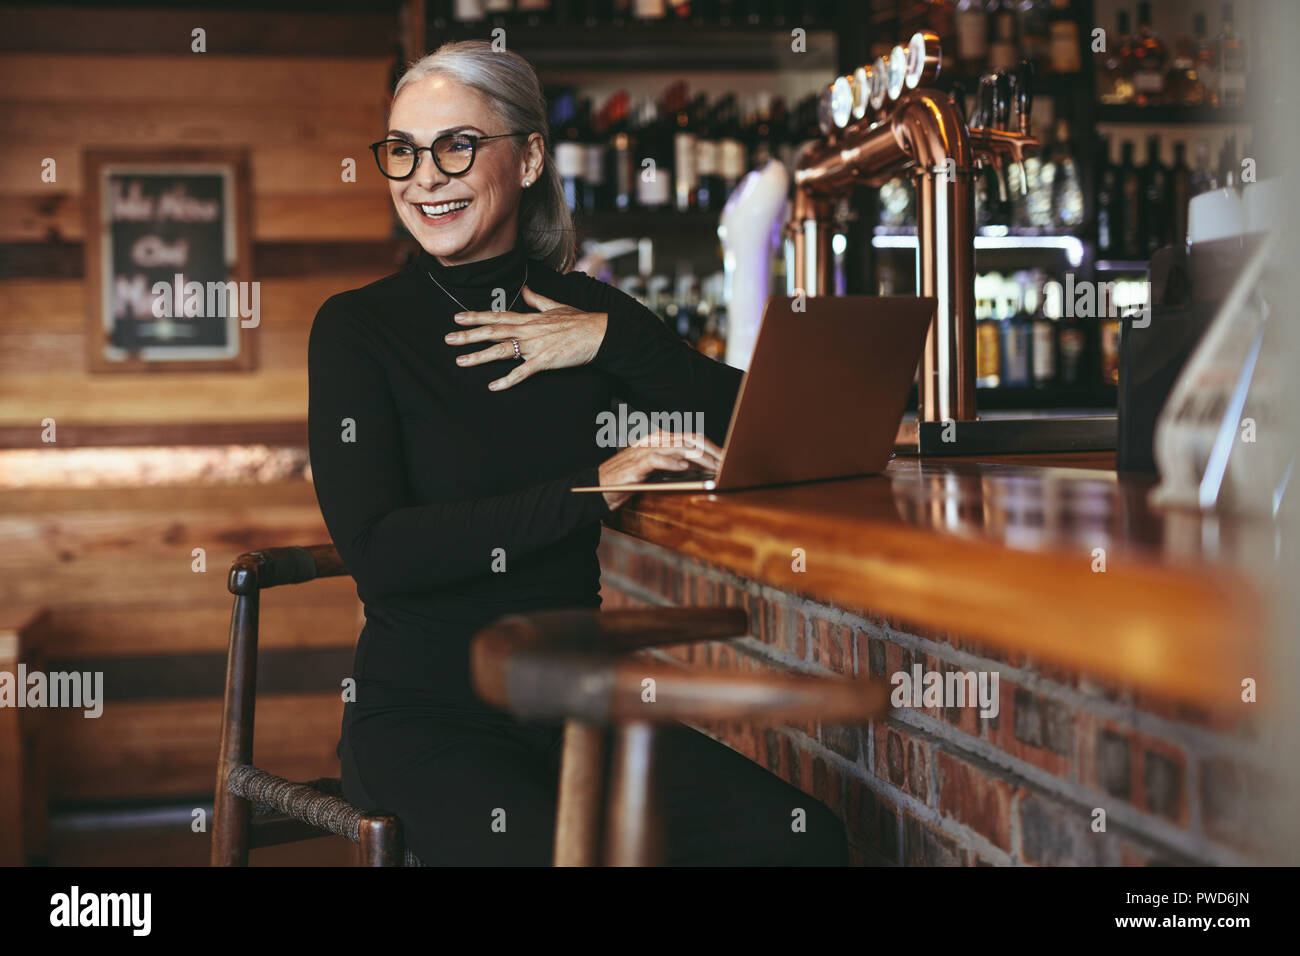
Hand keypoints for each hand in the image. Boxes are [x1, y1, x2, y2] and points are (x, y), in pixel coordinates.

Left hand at [444, 285, 607, 390]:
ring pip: (502, 350)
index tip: (457, 318)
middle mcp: (528, 330)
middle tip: (448, 339)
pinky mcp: (545, 360)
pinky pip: (522, 371)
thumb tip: (526, 290)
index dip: (476, 316)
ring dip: (479, 356)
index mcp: (529, 318)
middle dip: (468, 335)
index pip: (497, 316)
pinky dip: (508, 380)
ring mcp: (535, 345)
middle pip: (493, 332)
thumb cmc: (580, 321)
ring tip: (461, 361)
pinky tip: (493, 386)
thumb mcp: (557, 306)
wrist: (599, 333)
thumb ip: (538, 300)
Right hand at [596, 430, 723, 511]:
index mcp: (660, 440)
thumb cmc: (628, 480)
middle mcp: (653, 441)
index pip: (691, 437)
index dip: (711, 445)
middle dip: (710, 450)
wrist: (599, 488)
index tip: (726, 457)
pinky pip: (656, 459)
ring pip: (677, 447)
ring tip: (714, 466)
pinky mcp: (635, 465)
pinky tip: (685, 468)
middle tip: (727, 463)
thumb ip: (675, 464)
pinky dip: (671, 463)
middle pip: (689, 439)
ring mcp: (644, 451)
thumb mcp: (657, 470)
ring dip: (699, 458)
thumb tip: (701, 466)